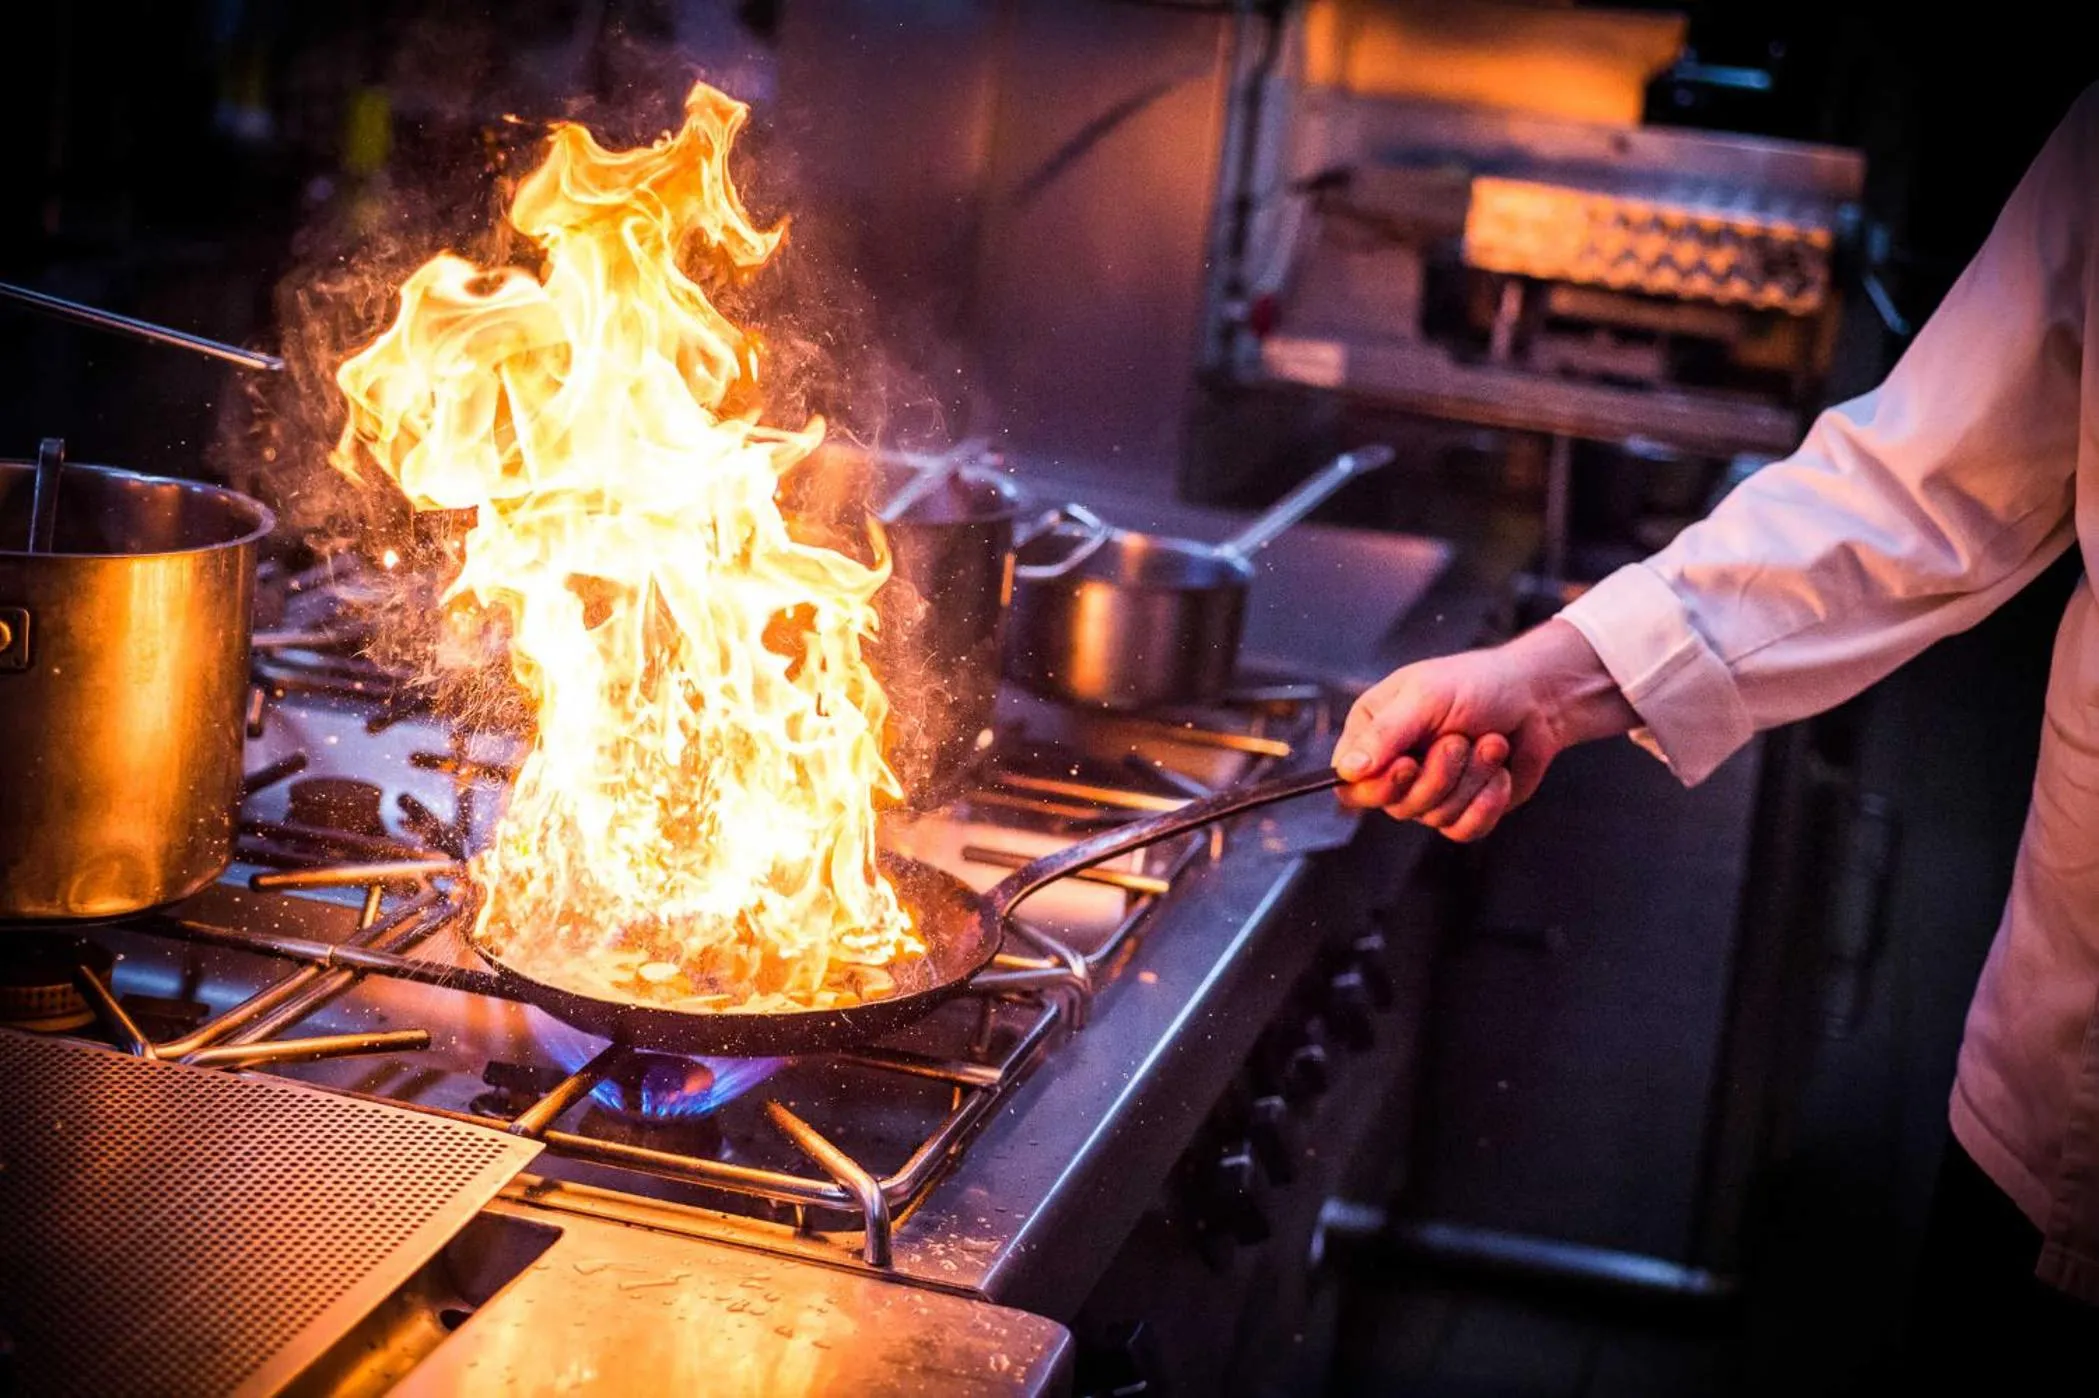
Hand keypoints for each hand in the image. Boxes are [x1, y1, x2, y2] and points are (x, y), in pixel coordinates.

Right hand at [1334, 619, 1637, 841]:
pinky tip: (1499, 774)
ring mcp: (1430, 792)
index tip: (1407, 765)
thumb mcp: (1425, 697)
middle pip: (1396, 805)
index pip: (1350, 783)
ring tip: (1489, 743)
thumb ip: (1385, 734)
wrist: (1538, 698)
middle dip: (1438, 775)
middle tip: (1460, 740)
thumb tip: (1347, 770)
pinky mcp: (1463, 810)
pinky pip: (1463, 829)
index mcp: (1374, 733)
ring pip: (1434, 816)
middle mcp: (1396, 767)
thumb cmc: (1479, 684)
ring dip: (1471, 779)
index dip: (1377, 785)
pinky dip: (1487, 802)